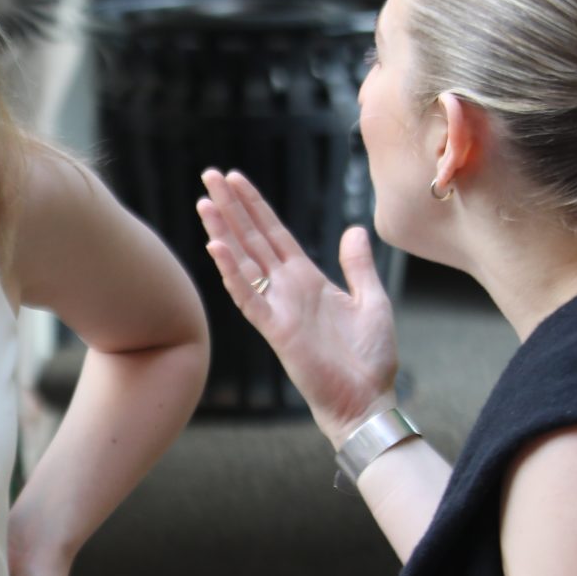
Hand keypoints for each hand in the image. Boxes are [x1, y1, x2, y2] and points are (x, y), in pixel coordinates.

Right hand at [196, 168, 400, 445]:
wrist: (367, 399)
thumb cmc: (371, 358)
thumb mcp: (372, 301)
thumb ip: (358, 266)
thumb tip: (354, 229)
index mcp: (307, 280)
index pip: (274, 234)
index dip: (255, 206)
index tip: (236, 179)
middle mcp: (286, 289)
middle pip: (252, 239)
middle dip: (231, 207)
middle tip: (209, 176)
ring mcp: (277, 308)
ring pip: (243, 262)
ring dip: (223, 232)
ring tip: (204, 203)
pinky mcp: (276, 330)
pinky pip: (248, 297)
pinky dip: (232, 273)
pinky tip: (217, 247)